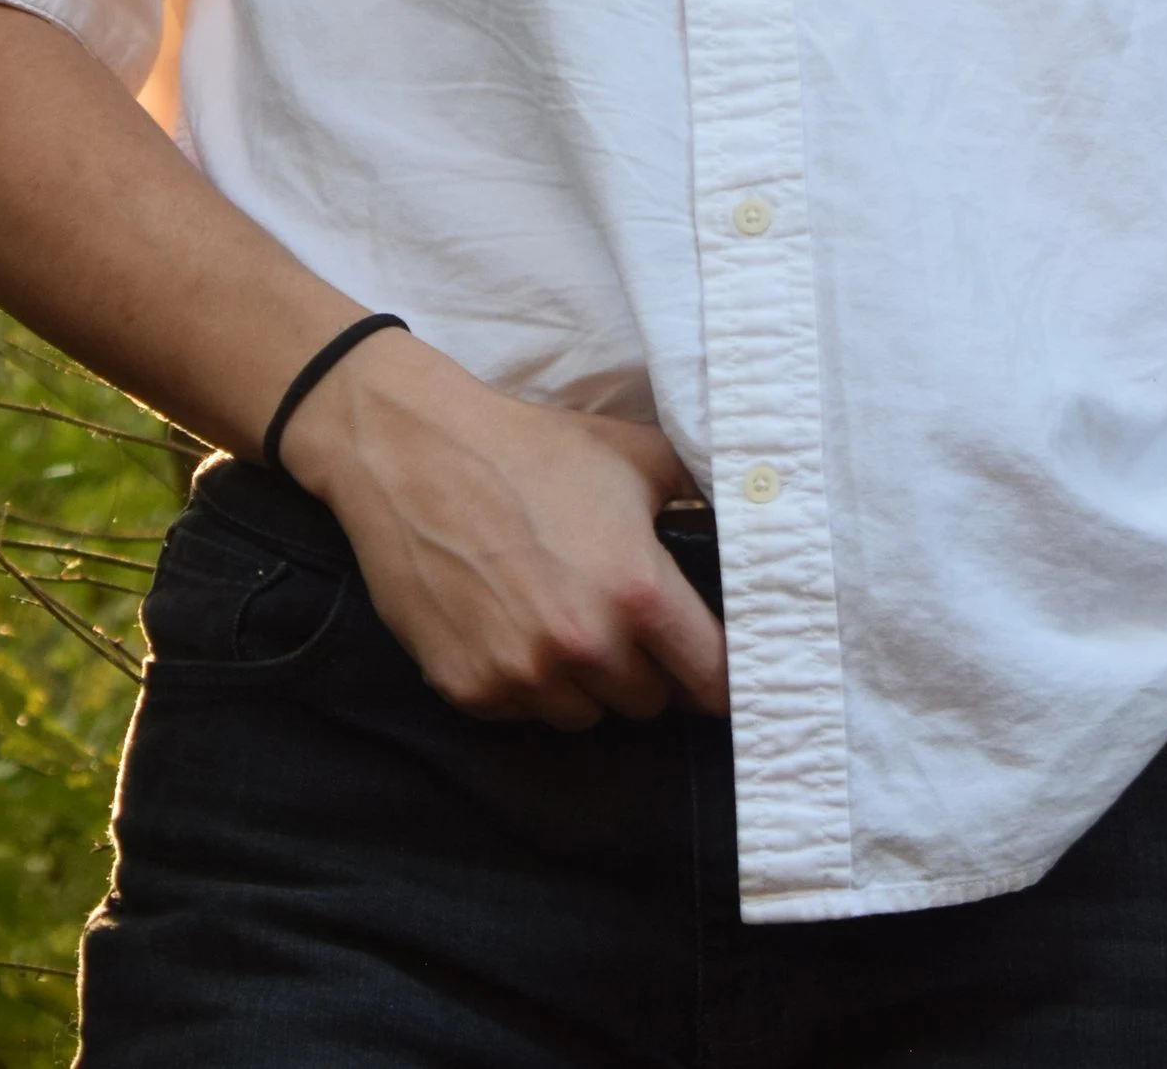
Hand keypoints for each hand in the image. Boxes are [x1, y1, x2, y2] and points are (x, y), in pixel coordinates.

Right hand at [280, 329, 730, 731]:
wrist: (416, 454)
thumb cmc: (531, 449)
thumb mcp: (632, 455)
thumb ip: (697, 497)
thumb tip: (750, 525)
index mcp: (637, 592)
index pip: (711, 678)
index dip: (721, 675)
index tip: (716, 671)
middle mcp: (585, 645)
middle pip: (648, 703)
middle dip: (644, 669)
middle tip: (619, 621)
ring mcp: (523, 674)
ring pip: (585, 716)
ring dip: (584, 683)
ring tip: (560, 619)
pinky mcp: (470, 689)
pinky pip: (522, 713)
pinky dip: (525, 684)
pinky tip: (511, 626)